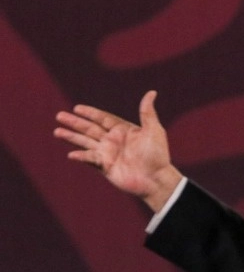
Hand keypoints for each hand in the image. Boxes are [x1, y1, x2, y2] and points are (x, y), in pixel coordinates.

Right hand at [54, 91, 182, 211]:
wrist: (156, 179)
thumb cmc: (157, 154)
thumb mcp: (153, 130)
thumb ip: (147, 112)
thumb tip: (152, 92)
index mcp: (123, 130)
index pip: (103, 118)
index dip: (90, 113)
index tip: (77, 108)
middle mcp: (113, 140)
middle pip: (90, 128)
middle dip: (75, 122)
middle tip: (59, 116)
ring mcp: (108, 153)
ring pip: (86, 142)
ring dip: (71, 137)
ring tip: (57, 131)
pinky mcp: (105, 166)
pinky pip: (90, 159)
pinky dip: (81, 156)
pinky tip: (71, 154)